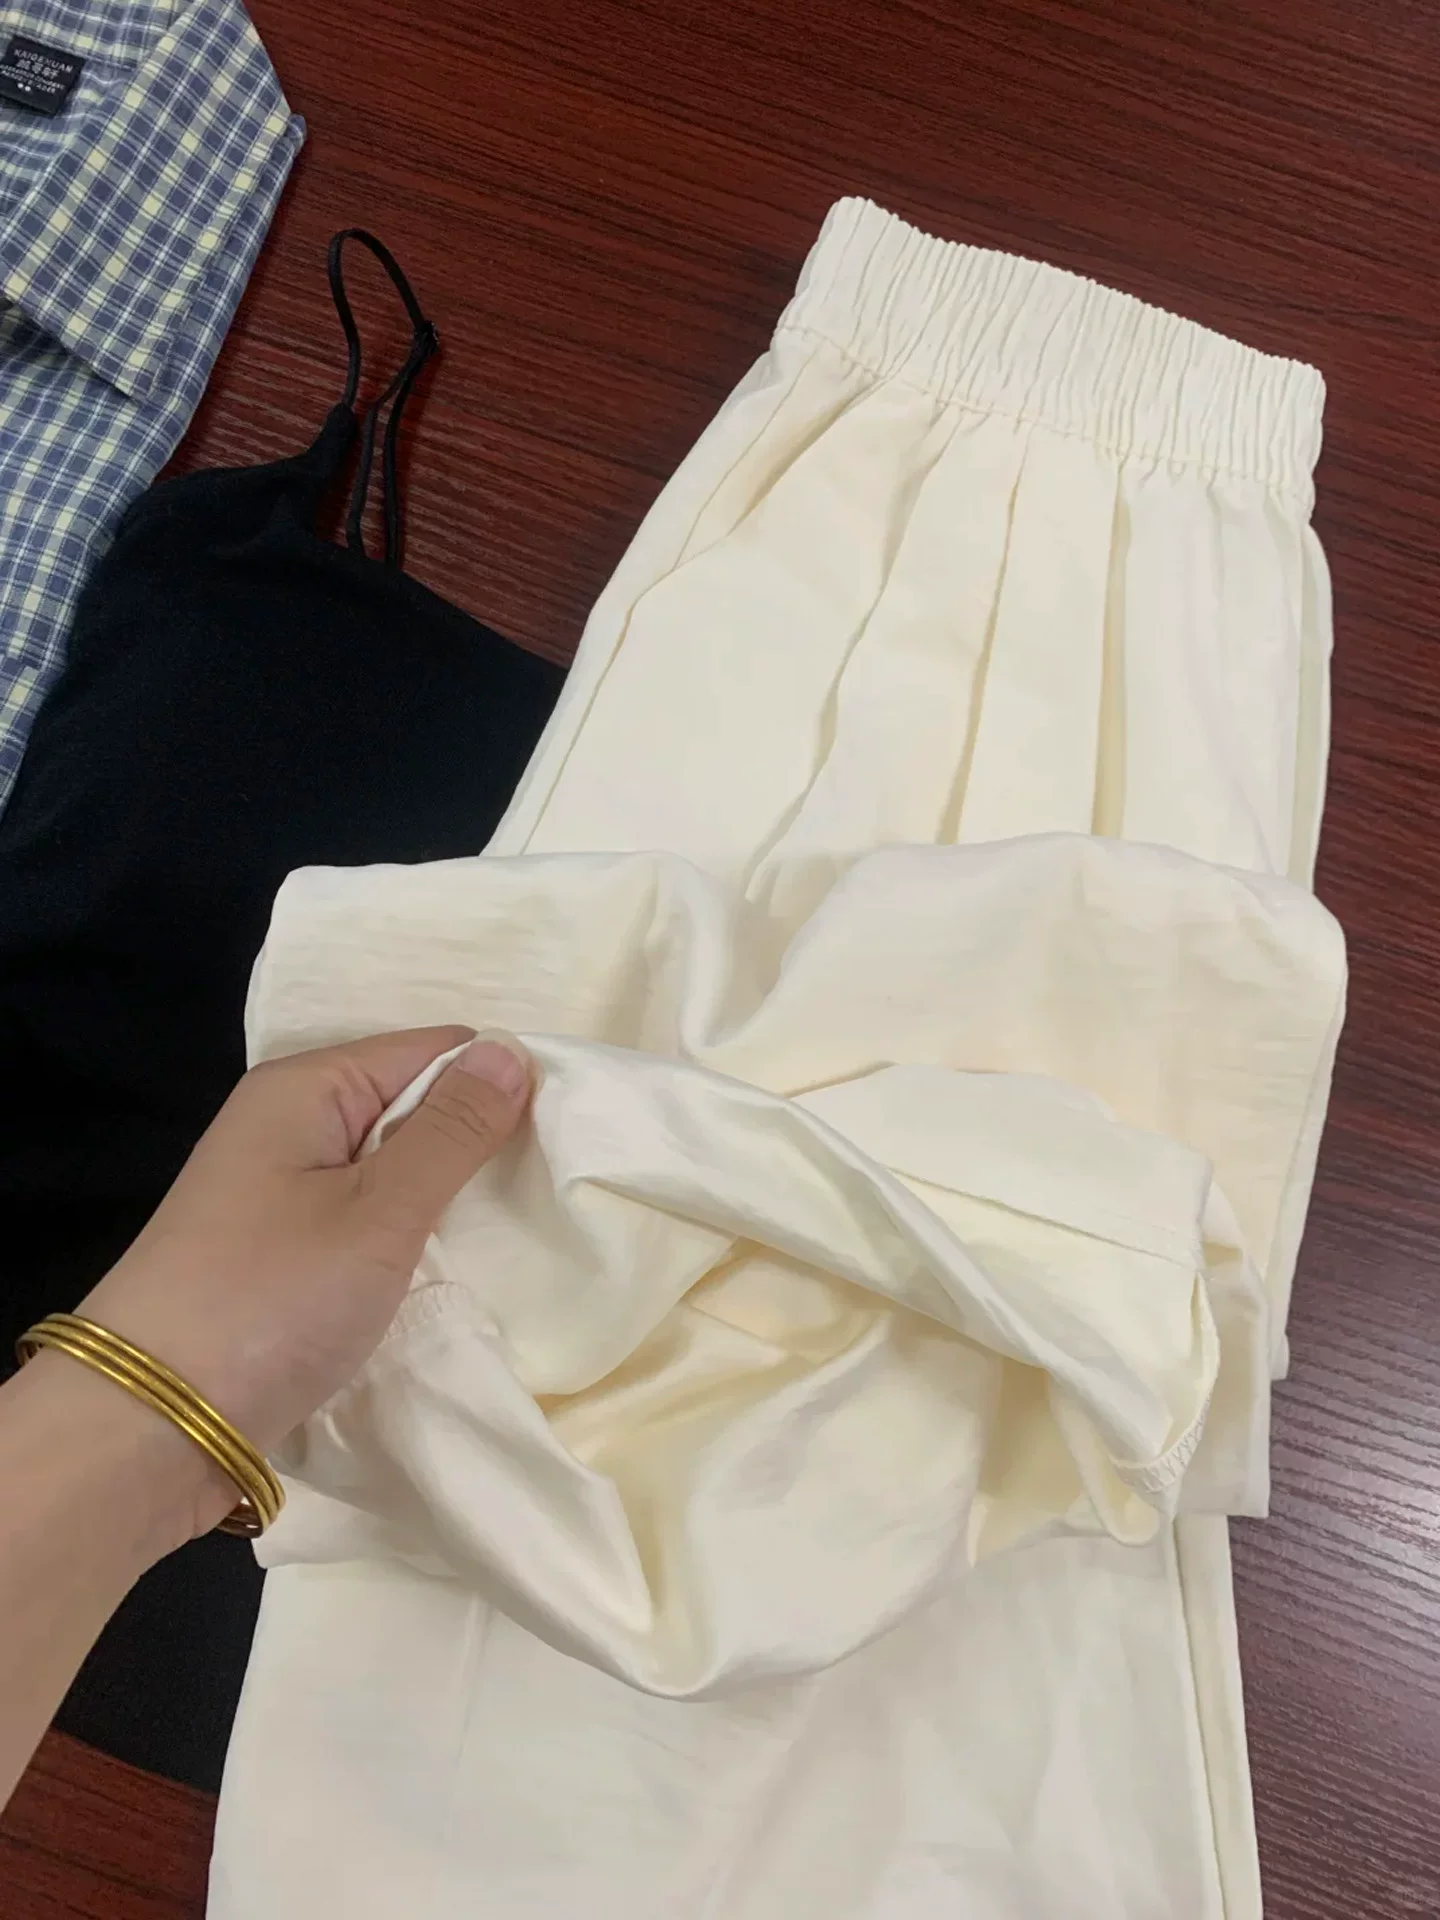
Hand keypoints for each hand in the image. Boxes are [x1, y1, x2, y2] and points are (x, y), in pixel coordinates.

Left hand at [75, 1026, 532, 1539]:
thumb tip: (511, 1052)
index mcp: (305, 1087)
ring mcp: (277, 1194)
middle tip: (546, 1200)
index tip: (561, 1145)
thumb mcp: (379, 1212)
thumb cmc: (270, 1300)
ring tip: (507, 1242)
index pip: (432, 1049)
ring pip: (390, 1173)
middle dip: (474, 1149)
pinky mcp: (278, 1257)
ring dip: (442, 1205)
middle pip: (411, 1108)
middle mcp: (287, 1125)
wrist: (148, 1427)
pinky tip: (443, 1279)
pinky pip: (363, 1225)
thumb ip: (452, 1132)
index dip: (498, 1087)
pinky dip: (405, 1246)